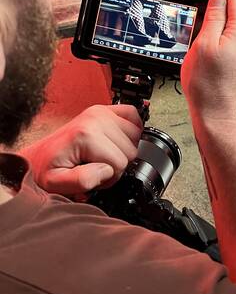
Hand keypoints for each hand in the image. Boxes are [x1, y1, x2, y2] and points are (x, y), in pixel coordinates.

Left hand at [21, 105, 142, 195]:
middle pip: (131, 151)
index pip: (120, 164)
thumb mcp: (57, 184)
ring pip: (136, 137)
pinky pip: (133, 115)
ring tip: (102, 155)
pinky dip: (131, 130)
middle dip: (116, 164)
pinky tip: (116, 140)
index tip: (92, 175)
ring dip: (123, 150)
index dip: (109, 177)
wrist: (41, 155)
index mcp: (86, 135)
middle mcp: (96, 118)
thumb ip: (82, 181)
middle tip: (96, 166)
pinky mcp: (105, 109)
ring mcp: (101, 111)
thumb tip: (106, 170)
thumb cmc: (48, 168)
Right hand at [181, 0, 235, 125]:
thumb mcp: (205, 44)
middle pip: (234, 9)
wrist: (214, 113)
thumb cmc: (208, 85)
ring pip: (229, 23)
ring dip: (213, 14)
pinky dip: (214, 28)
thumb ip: (213, 17)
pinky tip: (200, 33)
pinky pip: (226, 36)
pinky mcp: (235, 60)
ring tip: (195, 13)